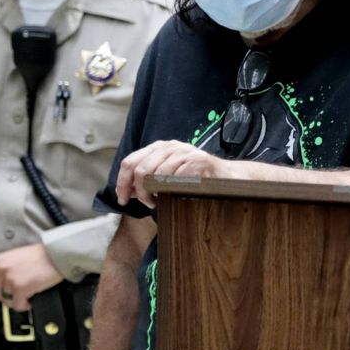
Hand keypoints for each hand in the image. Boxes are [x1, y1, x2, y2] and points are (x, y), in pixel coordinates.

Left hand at [0, 243, 64, 311]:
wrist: (57, 254)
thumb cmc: (42, 255)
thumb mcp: (17, 257)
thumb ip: (6, 269)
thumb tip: (3, 285)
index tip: (7, 291)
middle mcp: (1, 269)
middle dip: (8, 296)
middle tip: (19, 294)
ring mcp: (9, 279)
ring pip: (7, 301)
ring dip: (18, 300)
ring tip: (28, 293)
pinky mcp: (20, 288)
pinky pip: (18, 305)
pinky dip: (26, 304)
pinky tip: (33, 296)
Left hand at [116, 141, 231, 208]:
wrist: (227, 177)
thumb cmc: (195, 179)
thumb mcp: (168, 175)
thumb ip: (147, 180)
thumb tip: (125, 191)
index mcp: (160, 147)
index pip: (130, 161)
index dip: (122, 182)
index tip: (122, 199)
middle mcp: (171, 146)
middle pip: (140, 169)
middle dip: (139, 191)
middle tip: (146, 203)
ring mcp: (185, 152)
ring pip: (156, 175)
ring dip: (154, 194)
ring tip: (160, 201)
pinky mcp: (198, 161)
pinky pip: (175, 179)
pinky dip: (171, 191)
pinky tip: (174, 196)